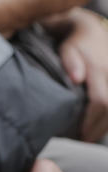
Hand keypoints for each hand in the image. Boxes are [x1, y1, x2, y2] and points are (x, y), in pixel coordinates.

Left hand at [58, 8, 107, 140]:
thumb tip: (76, 78)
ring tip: (90, 136)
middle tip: (83, 140)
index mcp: (99, 69)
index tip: (80, 135)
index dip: (91, 121)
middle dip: (98, 128)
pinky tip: (99, 127)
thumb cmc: (74, 42)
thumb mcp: (67, 46)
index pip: (101, 101)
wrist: (91, 31)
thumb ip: (70, 60)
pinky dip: (107, 120)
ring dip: (104, 126)